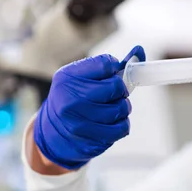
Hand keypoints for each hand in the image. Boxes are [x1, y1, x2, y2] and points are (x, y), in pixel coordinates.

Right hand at [33, 46, 145, 169]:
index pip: (106, 64)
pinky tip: (112, 122)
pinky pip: (122, 128)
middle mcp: (71, 99)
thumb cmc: (73, 99)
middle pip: (116, 87)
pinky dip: (122, 124)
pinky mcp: (91, 139)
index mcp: (68, 78)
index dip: (115, 68)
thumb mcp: (80, 78)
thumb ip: (108, 66)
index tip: (111, 74)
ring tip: (113, 107)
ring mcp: (80, 122)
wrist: (52, 134)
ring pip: (121, 108)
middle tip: (114, 93)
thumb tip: (140, 50)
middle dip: (120, 89)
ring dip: (123, 107)